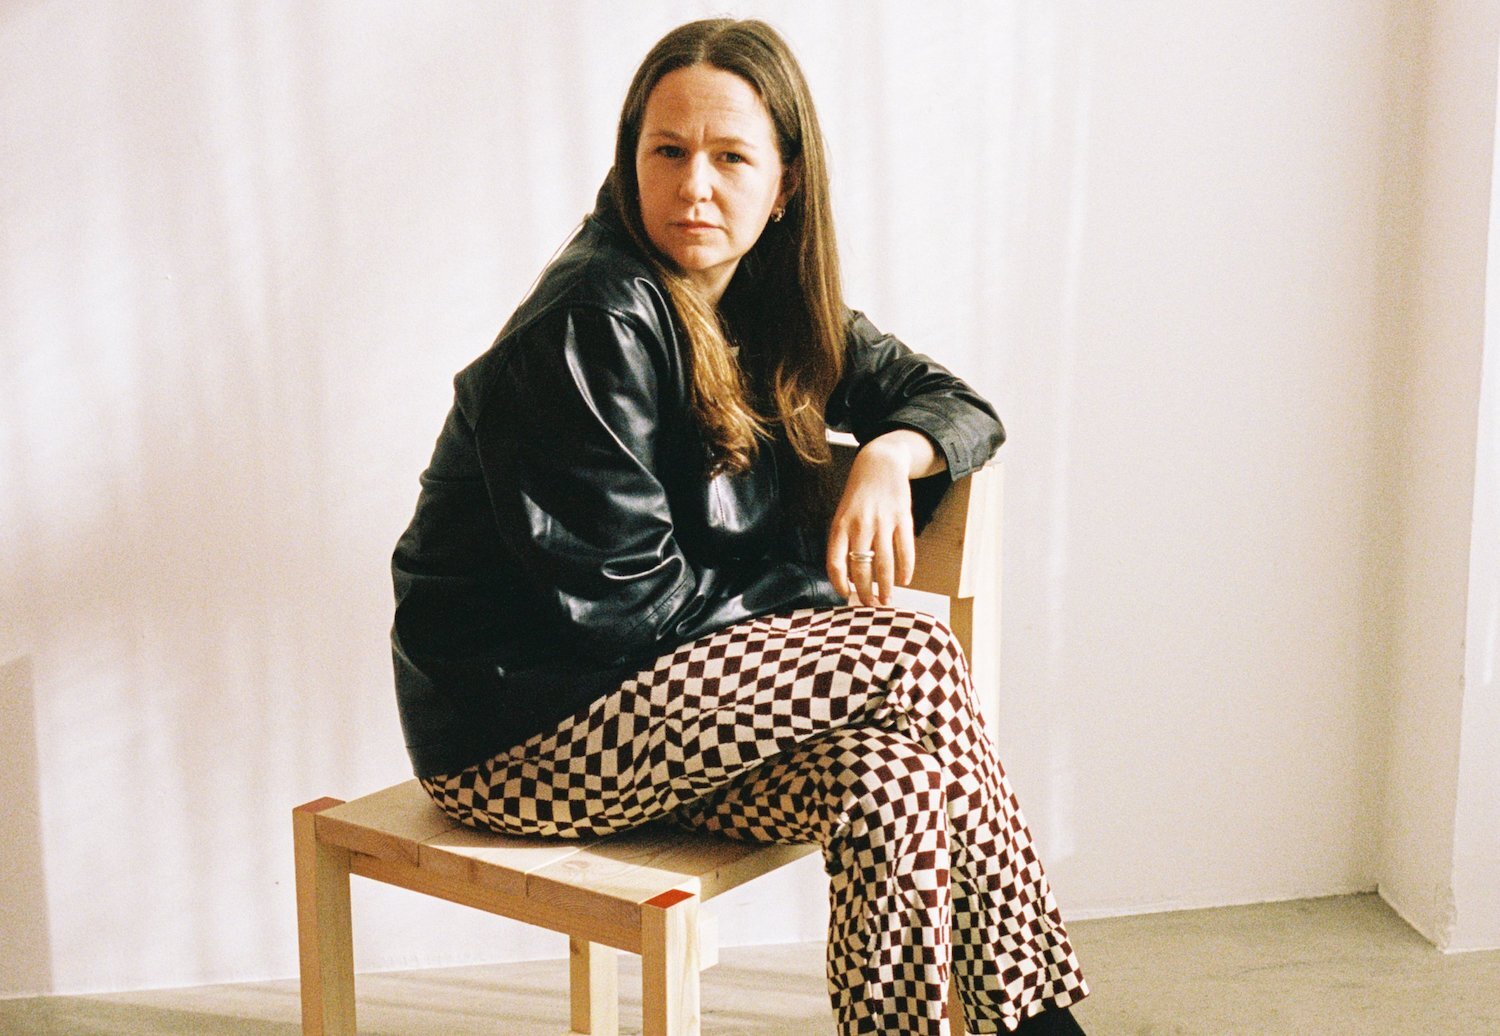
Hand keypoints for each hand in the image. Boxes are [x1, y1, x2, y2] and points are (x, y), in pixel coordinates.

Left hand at [826, 431, 942, 604]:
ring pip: (884, 564)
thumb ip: (843, 543)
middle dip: (866, 592)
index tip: (846, 597)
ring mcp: (882, 522)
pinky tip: (905, 580)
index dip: (840, 584)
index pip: (836, 563)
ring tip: (888, 600)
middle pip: (861, 568)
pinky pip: (905, 550)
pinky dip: (906, 569)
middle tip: (870, 606)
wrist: (879, 464)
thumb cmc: (858, 496)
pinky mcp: (902, 518)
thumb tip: (849, 578)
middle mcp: (860, 525)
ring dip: (886, 587)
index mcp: (840, 526)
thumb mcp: (842, 515)